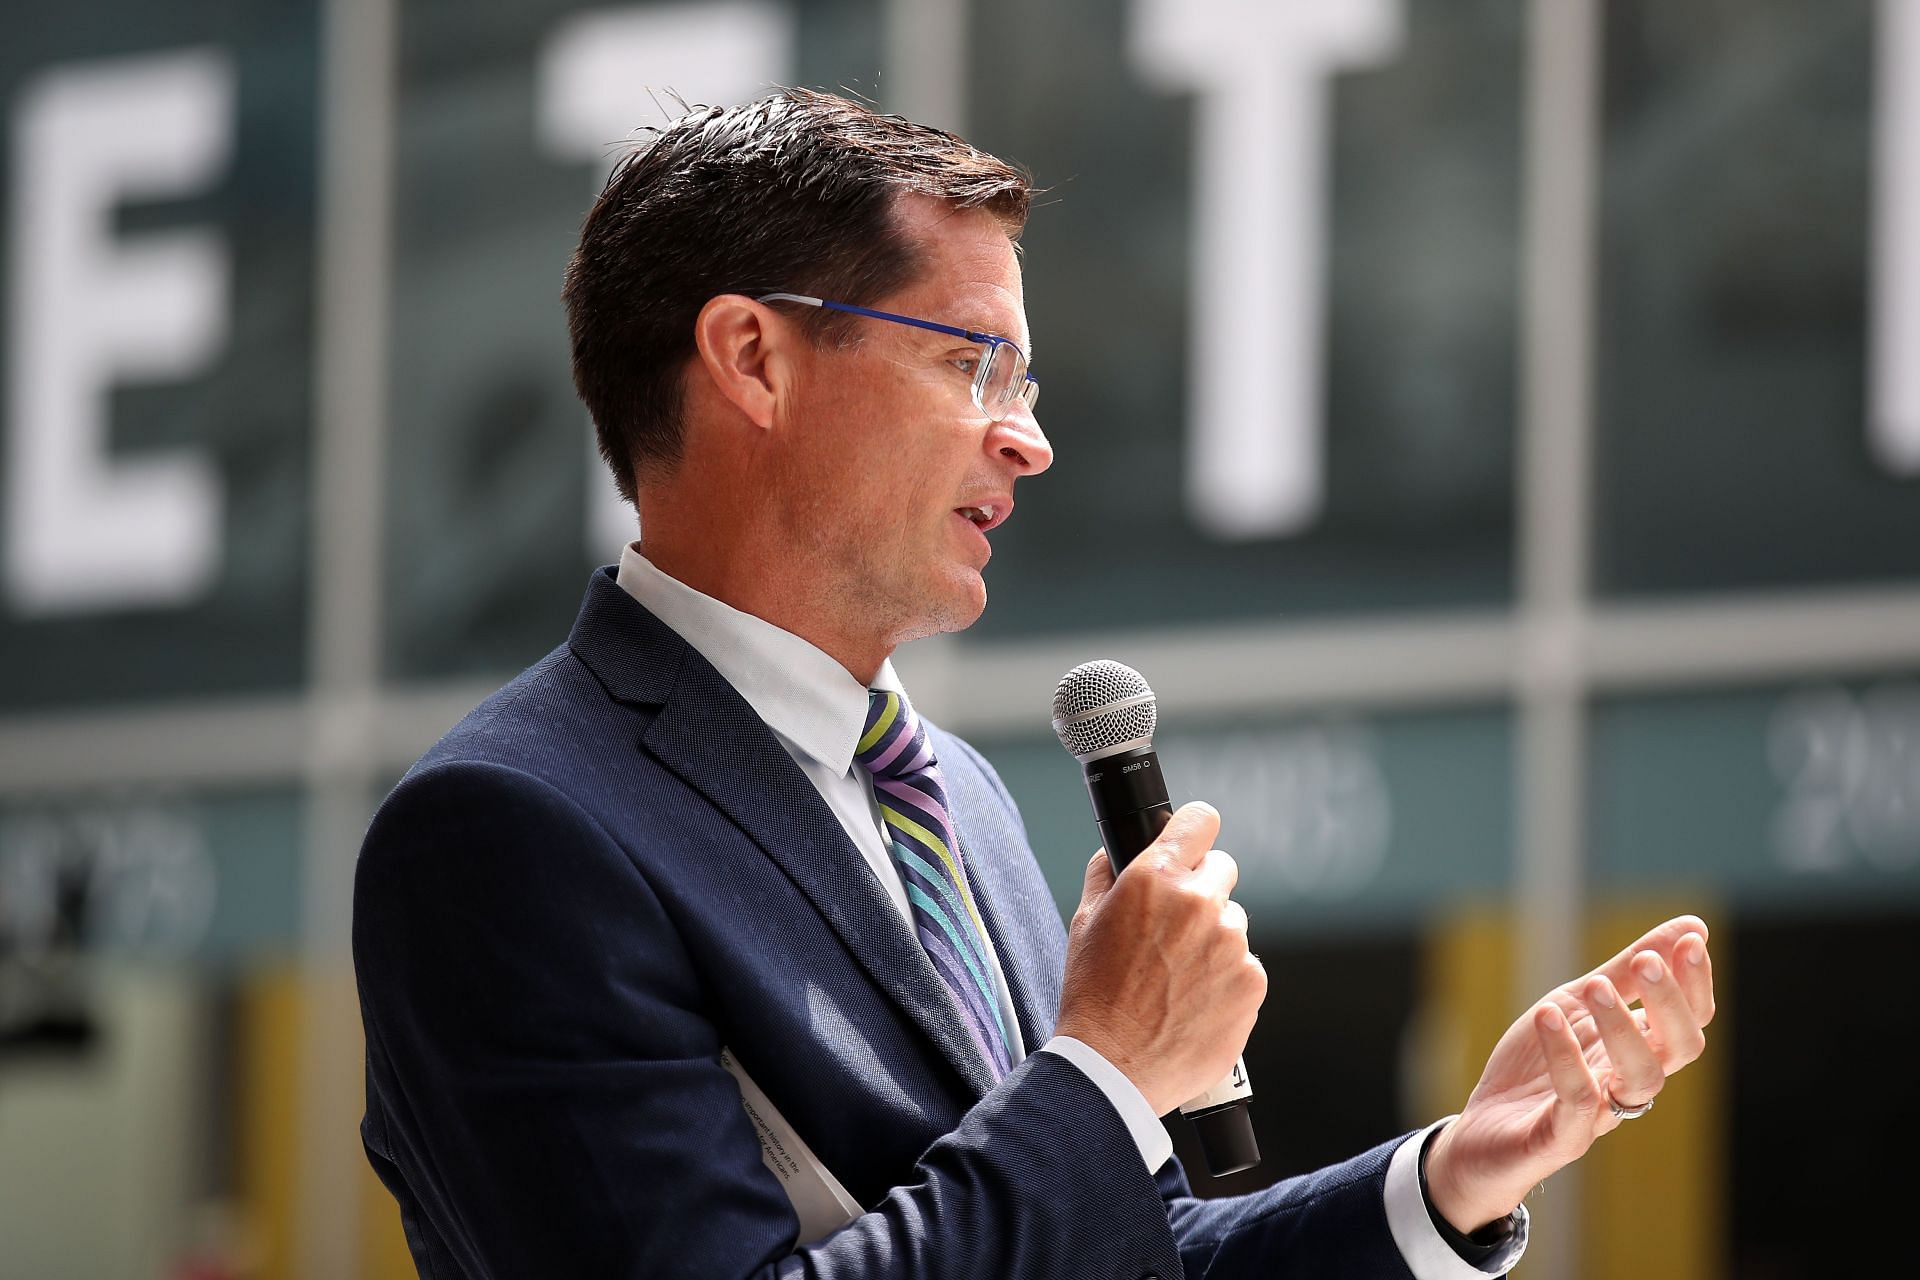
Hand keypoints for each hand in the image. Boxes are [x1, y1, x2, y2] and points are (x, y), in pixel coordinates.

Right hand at [1053, 802, 1266, 1115]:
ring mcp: (1232, 943)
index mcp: (1155, 878)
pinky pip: (1245, 963)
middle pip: (1222, 869)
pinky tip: (1195, 1001)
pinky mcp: (1252, 981)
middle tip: (1173, 929)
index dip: (1193, 831)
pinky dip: (1226, 978)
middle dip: (1200, 890)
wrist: (1114, 1067)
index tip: (1192, 843)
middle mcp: (1199, 903)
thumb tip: (1118, 852)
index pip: (1200, 820)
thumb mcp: (1084, 921)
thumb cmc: (1094, 996)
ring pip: (1233, 921)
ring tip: (1178, 977)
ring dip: (1214, 938)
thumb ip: (1105, 873)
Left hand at [1424, 916, 1716, 1232]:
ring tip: (1594, 986)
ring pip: (1641, 1079)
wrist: (1478, 1135)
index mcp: (1638, 1051)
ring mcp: (1599, 1115)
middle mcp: (1627, 1083)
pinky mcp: (1560, 1139)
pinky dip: (1567, 1058)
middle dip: (1670, 1003)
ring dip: (1623, 1027)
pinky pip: (1577, 1102)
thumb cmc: (1535, 1070)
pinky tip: (1548, 1016)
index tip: (1692, 941)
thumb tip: (1694, 926)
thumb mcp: (1576, 1006)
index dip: (1695, 984)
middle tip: (1647, 961)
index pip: (1689, 1021)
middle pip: (1680, 1050)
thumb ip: (1626, 972)